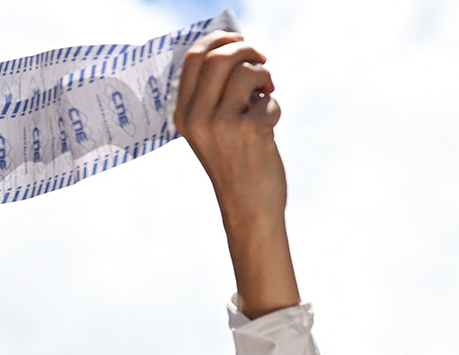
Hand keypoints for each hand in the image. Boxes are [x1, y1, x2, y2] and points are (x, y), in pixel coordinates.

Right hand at [174, 30, 298, 318]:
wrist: (249, 210)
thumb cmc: (236, 167)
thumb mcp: (210, 131)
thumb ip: (214, 96)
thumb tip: (236, 54)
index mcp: (183, 114)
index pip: (193, 58)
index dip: (218, 41)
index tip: (238, 41)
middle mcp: (198, 117)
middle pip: (219, 57)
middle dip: (247, 51)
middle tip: (262, 61)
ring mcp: (222, 124)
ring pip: (246, 72)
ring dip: (264, 77)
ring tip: (267, 93)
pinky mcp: (250, 131)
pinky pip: (268, 100)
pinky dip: (275, 108)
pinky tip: (270, 126)